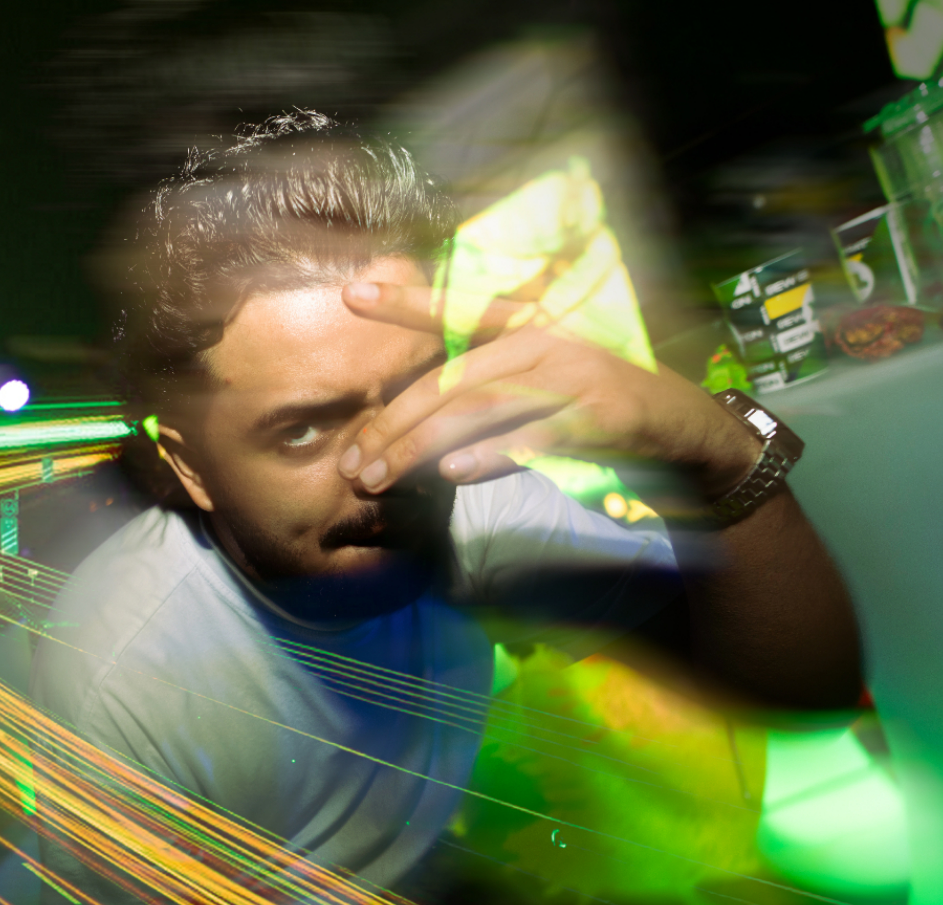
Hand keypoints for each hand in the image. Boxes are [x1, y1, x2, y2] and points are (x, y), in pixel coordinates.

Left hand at [337, 281, 760, 501]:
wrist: (687, 427)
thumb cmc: (600, 405)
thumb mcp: (545, 382)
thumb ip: (488, 388)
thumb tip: (419, 423)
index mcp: (530, 326)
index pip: (457, 311)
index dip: (406, 302)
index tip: (351, 293)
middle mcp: (547, 340)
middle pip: (452, 379)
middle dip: (395, 423)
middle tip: (354, 463)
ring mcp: (575, 376)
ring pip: (480, 407)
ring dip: (423, 447)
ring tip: (380, 477)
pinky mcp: (600, 416)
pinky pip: (534, 436)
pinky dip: (493, 454)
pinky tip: (454, 472)